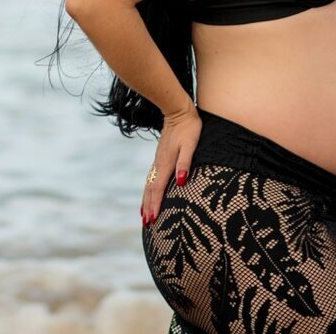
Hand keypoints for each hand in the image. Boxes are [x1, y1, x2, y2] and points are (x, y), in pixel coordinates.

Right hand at [141, 102, 202, 225]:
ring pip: (149, 184)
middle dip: (148, 207)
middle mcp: (159, 164)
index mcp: (167, 163)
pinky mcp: (159, 157)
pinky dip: (148, 189)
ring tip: (144, 214)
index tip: (152, 220)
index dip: (156, 205)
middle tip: (147, 225)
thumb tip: (180, 182)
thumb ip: (185, 163)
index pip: (159, 189)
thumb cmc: (189, 128)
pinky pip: (151, 178)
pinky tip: (149, 192)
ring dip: (146, 200)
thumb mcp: (191, 145)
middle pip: (151, 189)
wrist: (178, 110)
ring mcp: (158, 160)